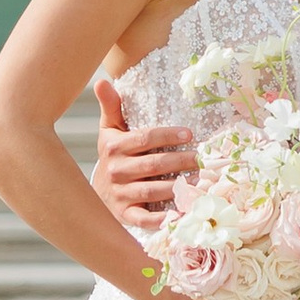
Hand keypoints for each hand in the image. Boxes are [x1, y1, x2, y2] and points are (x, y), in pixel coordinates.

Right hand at [91, 76, 195, 238]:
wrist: (95, 194)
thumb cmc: (112, 156)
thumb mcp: (109, 130)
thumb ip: (110, 106)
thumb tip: (101, 80)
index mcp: (113, 147)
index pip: (144, 139)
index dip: (167, 135)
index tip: (190, 134)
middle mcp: (115, 171)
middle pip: (153, 165)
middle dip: (181, 160)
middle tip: (204, 158)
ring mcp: (120, 195)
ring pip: (153, 191)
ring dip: (179, 187)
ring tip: (202, 181)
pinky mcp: (125, 215)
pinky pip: (145, 218)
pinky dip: (162, 219)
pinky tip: (182, 213)